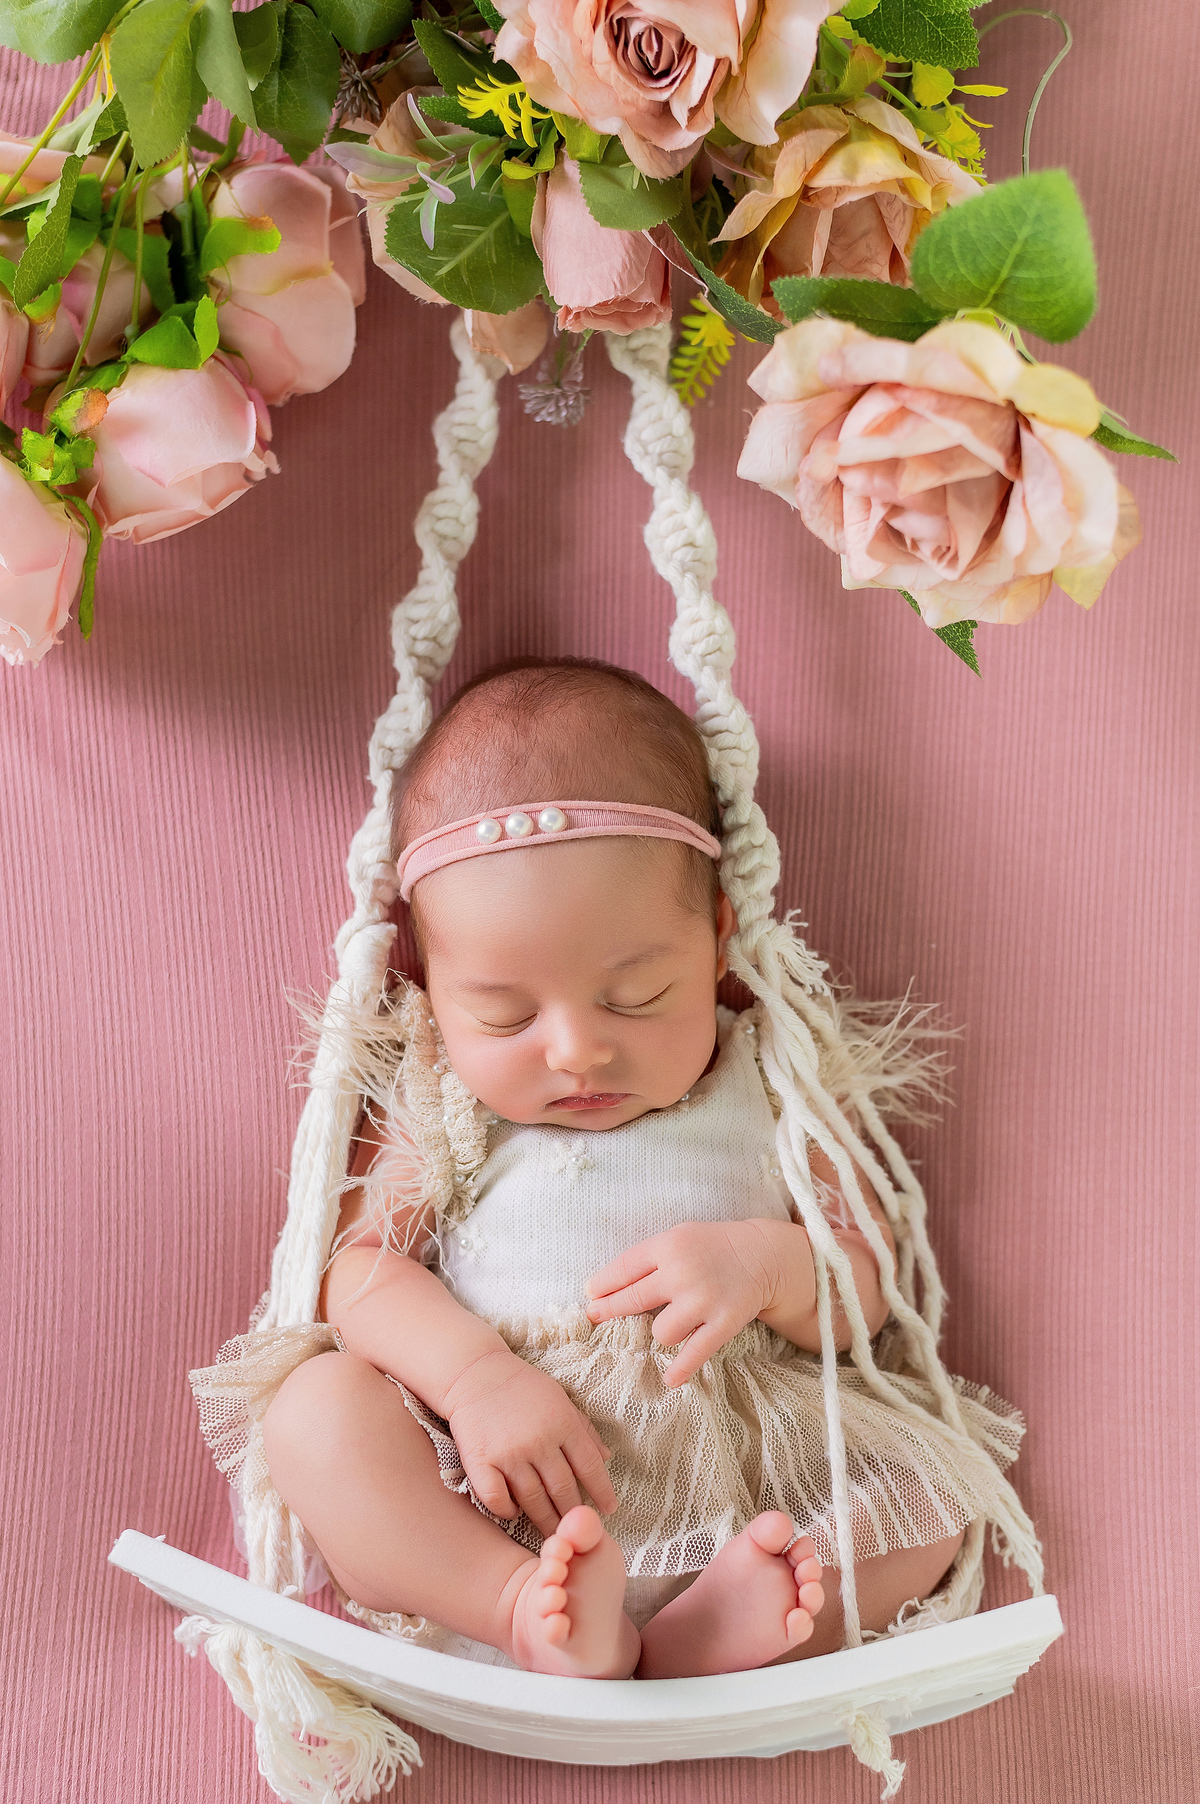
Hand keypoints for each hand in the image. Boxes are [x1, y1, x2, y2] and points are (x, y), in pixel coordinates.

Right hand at [442, 1346, 617, 1537]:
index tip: (609, 1510)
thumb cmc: (522, 1387)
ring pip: (533, 1501)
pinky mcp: (480, 1461)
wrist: (474, 1373)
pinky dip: (508, 1511)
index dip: (602, 1492)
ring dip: (545, 1520)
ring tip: (554, 1533)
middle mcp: (538, 1441)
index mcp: (562, 1423)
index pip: (590, 1466)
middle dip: (573, 1514)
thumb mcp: (560, 1399)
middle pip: (563, 1490)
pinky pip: (497, 1499)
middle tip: (578, 1530)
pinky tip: (515, 1513)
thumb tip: (607, 1458)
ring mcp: (508, 1453)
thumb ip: (583, 1429)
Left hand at [584, 1220, 787, 1386]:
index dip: (603, 1284)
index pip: (624, 1269)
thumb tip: (602, 1287)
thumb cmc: (711, 1247)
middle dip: (610, 1310)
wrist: (763, 1255)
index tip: (590, 1295)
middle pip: (633, 1299)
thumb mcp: (678, 1237)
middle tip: (594, 1316)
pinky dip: (681, 1369)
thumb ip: (646, 1259)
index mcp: (668, 1246)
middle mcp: (682, 1272)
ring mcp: (703, 1300)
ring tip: (671, 1326)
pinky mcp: (723, 1323)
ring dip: (660, 1333)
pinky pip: (695, 1352)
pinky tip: (669, 1379)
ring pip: (661, 1332)